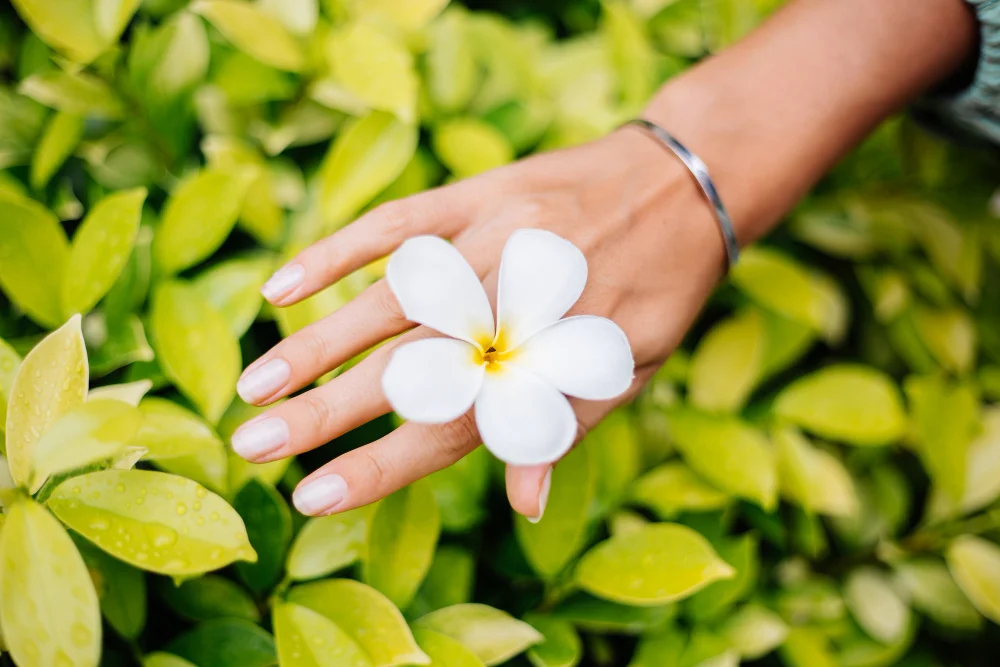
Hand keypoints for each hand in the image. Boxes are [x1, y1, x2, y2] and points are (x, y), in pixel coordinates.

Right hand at [232, 127, 726, 519]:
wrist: (680, 187)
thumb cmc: (652, 295)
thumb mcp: (626, 373)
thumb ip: (563, 429)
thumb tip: (522, 507)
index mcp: (550, 360)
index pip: (451, 427)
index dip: (380, 466)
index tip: (311, 498)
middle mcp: (514, 304)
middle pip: (408, 368)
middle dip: (324, 412)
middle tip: (251, 446)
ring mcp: (492, 242)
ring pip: (390, 300)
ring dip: (316, 342)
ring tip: (255, 385)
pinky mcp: (479, 193)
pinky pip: (399, 222)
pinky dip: (338, 251)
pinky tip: (283, 284)